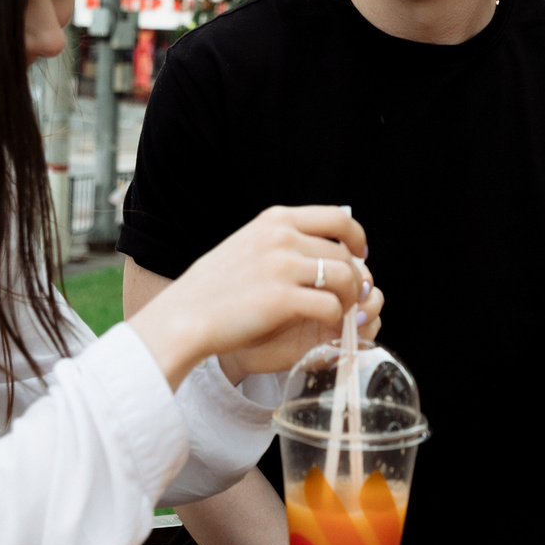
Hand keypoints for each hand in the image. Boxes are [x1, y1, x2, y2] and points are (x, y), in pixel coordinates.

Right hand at [127, 205, 379, 389]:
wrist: (184, 317)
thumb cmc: (214, 289)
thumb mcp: (248, 246)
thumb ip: (283, 241)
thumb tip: (328, 248)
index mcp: (274, 220)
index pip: (337, 218)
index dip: (357, 238)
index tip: (361, 256)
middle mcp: (281, 236)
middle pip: (345, 253)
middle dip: (354, 279)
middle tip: (349, 299)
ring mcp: (282, 266)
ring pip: (346, 278)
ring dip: (349, 299)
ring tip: (339, 314)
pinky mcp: (282, 299)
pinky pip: (332, 306)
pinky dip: (335, 319)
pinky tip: (324, 326)